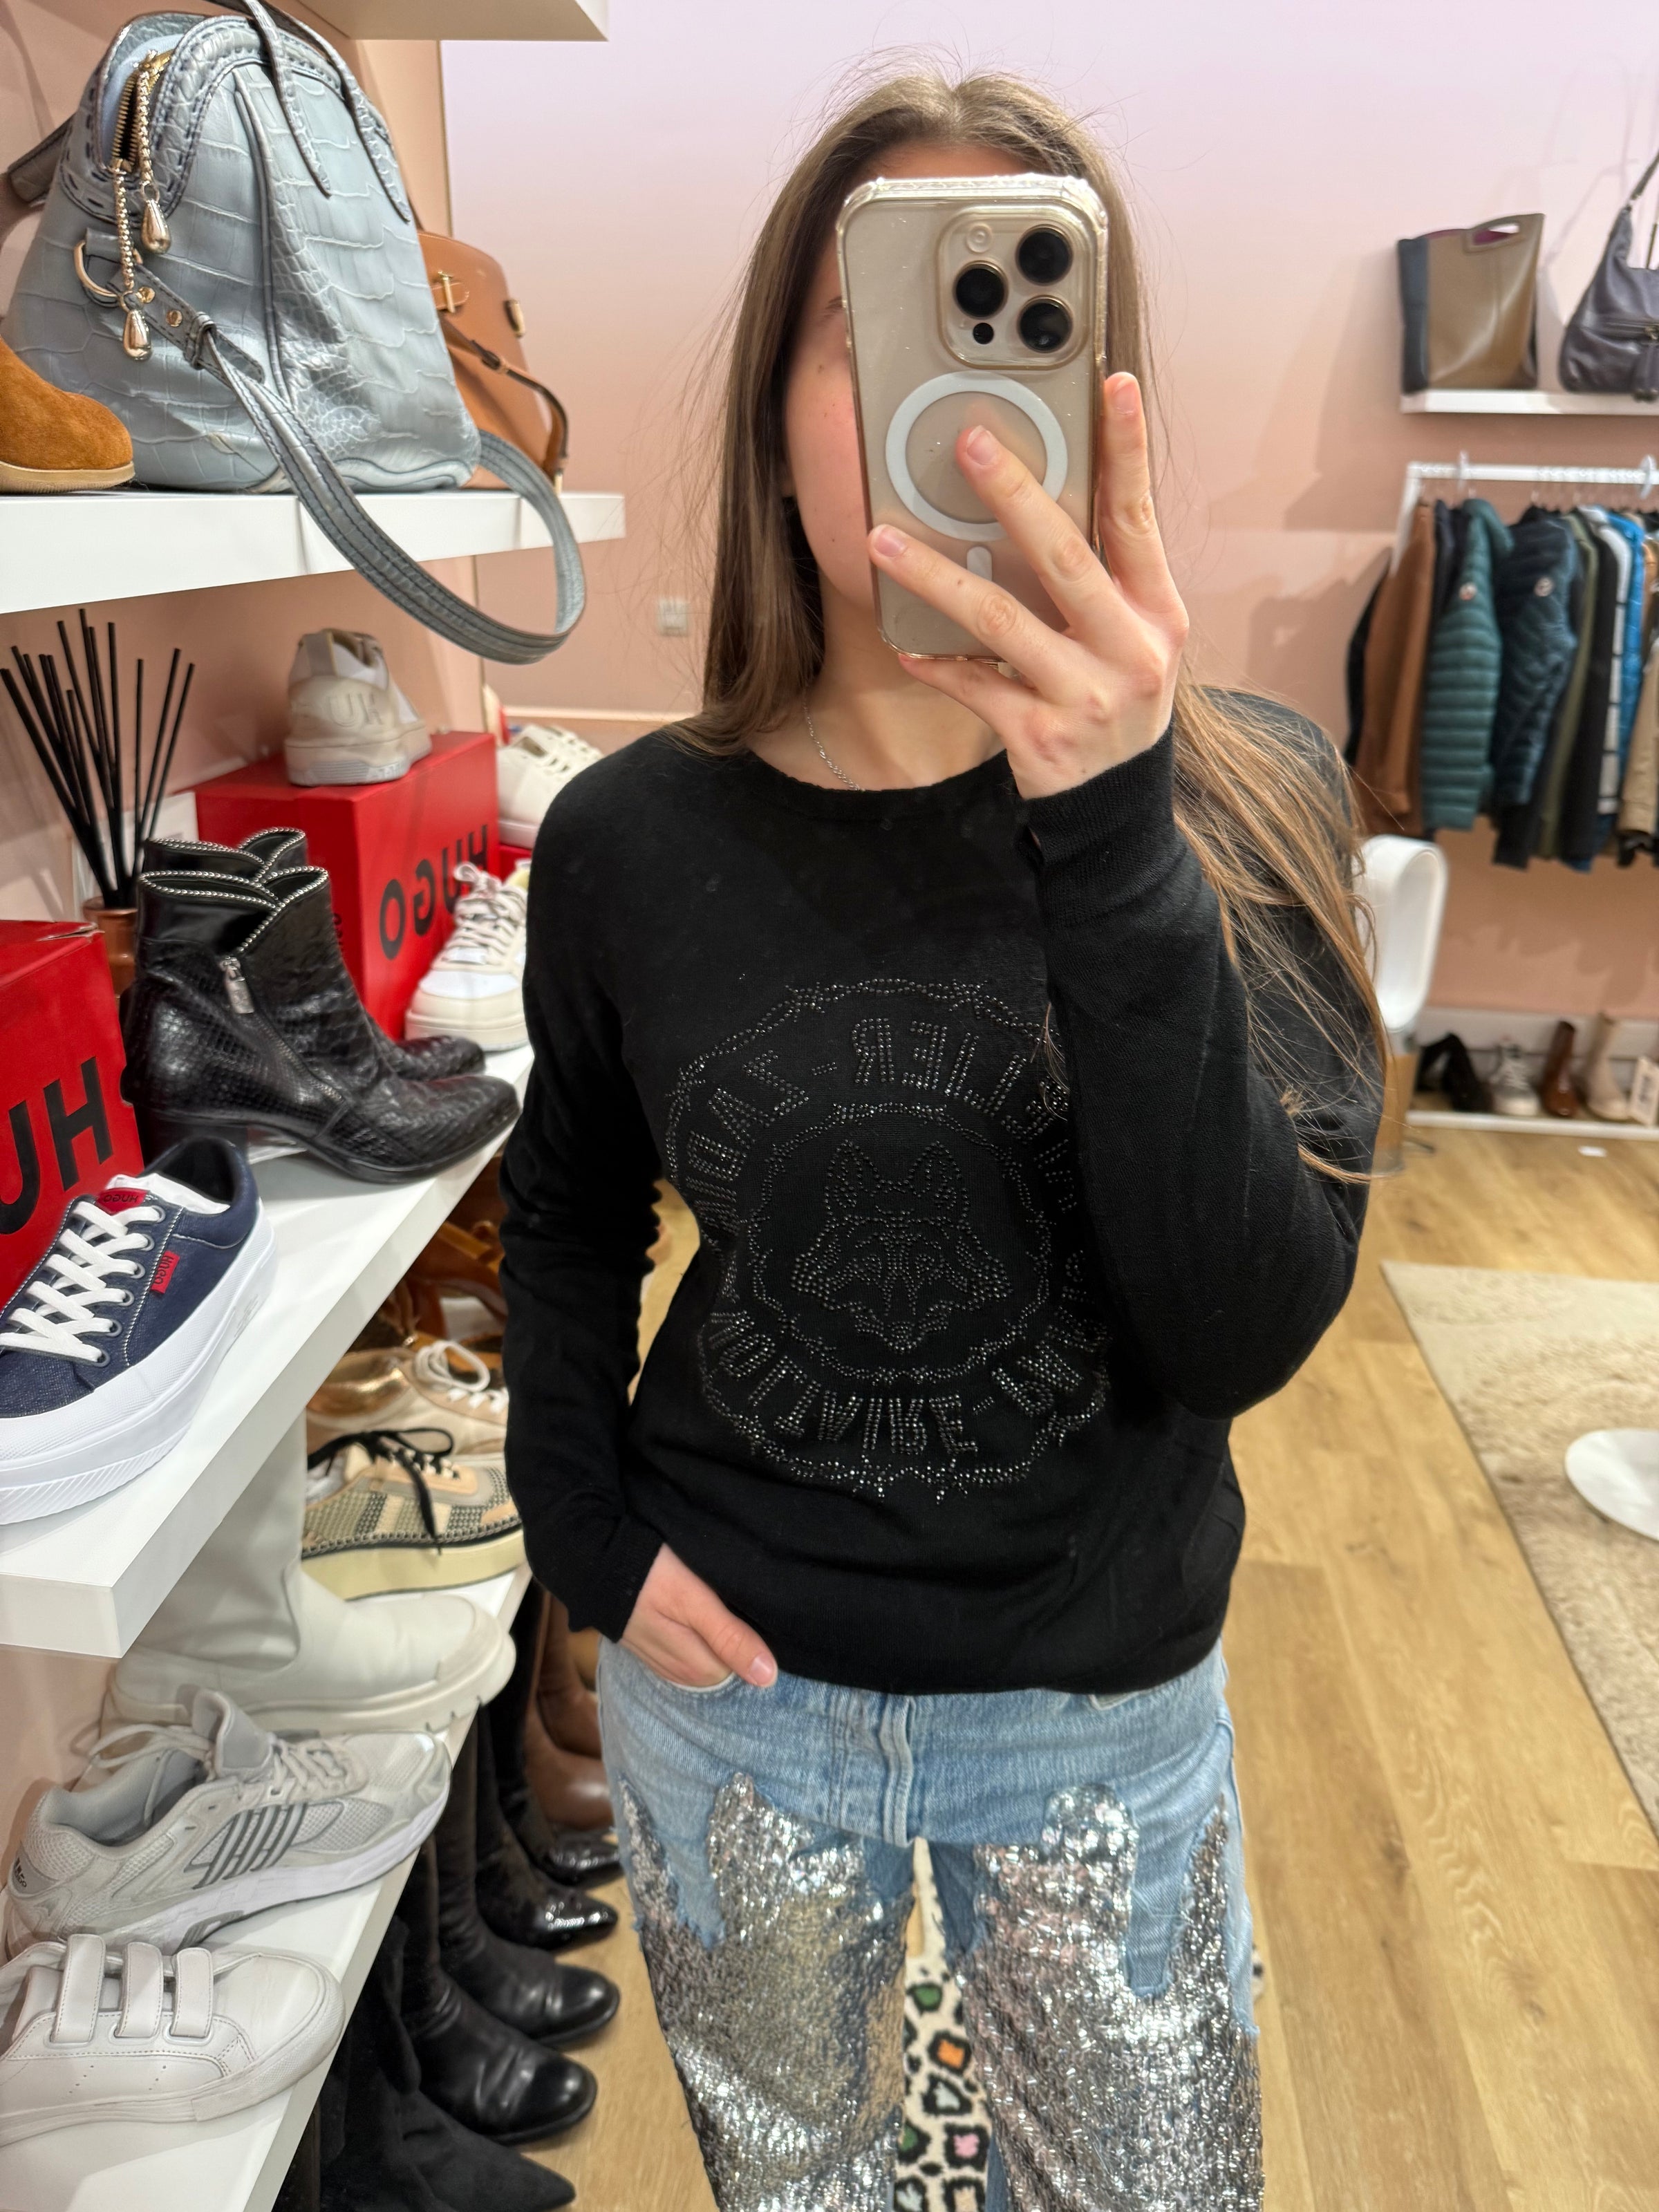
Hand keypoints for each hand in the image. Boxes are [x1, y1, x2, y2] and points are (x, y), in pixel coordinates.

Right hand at [621, 1544, 777, 1688]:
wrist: (593, 1560)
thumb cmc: (650, 1574)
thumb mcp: (695, 1601)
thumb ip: (729, 1637)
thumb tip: (768, 1678)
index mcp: (692, 1666)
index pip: (742, 1674)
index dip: (752, 1646)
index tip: (752, 1616)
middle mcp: (676, 1672)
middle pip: (722, 1671)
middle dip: (734, 1646)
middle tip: (737, 1608)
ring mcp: (659, 1660)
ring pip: (701, 1664)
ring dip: (714, 1644)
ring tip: (718, 1611)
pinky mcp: (647, 1646)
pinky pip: (681, 1655)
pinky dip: (694, 1641)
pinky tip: (694, 1619)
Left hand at [867, 372, 1187, 799]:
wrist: (1117, 812)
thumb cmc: (1116, 706)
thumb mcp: (1131, 642)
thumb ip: (1102, 583)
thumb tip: (1040, 502)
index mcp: (1157, 614)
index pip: (1140, 518)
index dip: (1128, 451)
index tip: (1111, 385)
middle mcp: (1131, 650)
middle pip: (1066, 557)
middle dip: (1015, 495)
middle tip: (968, 443)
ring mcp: (1087, 696)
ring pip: (1001, 621)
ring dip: (936, 577)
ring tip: (883, 541)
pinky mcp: (1040, 737)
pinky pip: (976, 687)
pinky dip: (937, 664)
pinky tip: (905, 644)